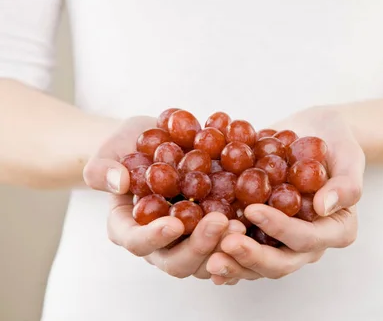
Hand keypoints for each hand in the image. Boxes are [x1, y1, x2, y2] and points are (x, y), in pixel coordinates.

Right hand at [83, 117, 242, 278]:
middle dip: (199, 246)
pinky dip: (241, 240)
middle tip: (220, 222)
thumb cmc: (130, 146)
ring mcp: (188, 242)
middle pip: (176, 261)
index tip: (174, 222)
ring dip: (224, 247)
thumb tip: (118, 180)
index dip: (154, 237)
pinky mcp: (213, 234)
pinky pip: (228, 248)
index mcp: (128, 228)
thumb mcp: (112, 147)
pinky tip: (257, 223)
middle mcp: (159, 243)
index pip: (137, 242)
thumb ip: (104, 165)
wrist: (159, 142)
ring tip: (242, 224)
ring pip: (206, 261)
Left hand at [206, 107, 364, 283]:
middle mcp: (308, 243)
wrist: (316, 133)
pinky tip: (202, 249)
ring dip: (233, 262)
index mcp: (336, 230)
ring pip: (258, 264)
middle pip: (280, 262)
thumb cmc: (339, 144)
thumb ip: (346, 183)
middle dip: (251, 256)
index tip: (253, 209)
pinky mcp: (261, 232)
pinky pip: (243, 250)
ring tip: (208, 254)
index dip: (280, 228)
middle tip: (225, 243)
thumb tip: (324, 206)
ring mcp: (283, 241)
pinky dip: (223, 252)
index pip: (307, 238)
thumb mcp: (350, 156)